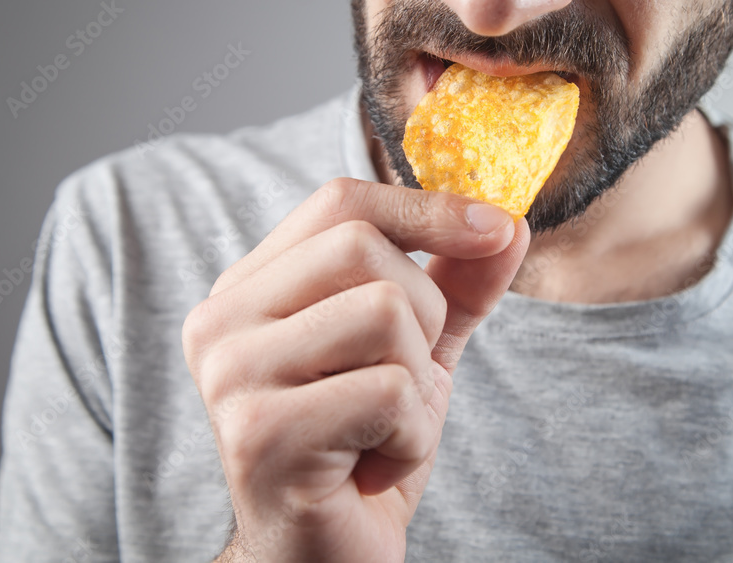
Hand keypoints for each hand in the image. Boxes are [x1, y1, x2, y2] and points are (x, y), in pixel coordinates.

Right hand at [182, 178, 529, 561]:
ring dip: (419, 385)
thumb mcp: (417, 350)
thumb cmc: (364, 444)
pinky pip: (389, 392)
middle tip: (403, 382)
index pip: (340, 203)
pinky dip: (412, 438)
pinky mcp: (260, 433)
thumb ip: (456, 283)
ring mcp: (233, 376)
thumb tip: (509, 223)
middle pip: (364, 249)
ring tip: (384, 429)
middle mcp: (223, 321)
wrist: (327, 554)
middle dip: (424, 316)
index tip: (495, 228)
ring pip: (385, 314)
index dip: (426, 206)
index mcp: (251, 288)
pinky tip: (374, 468)